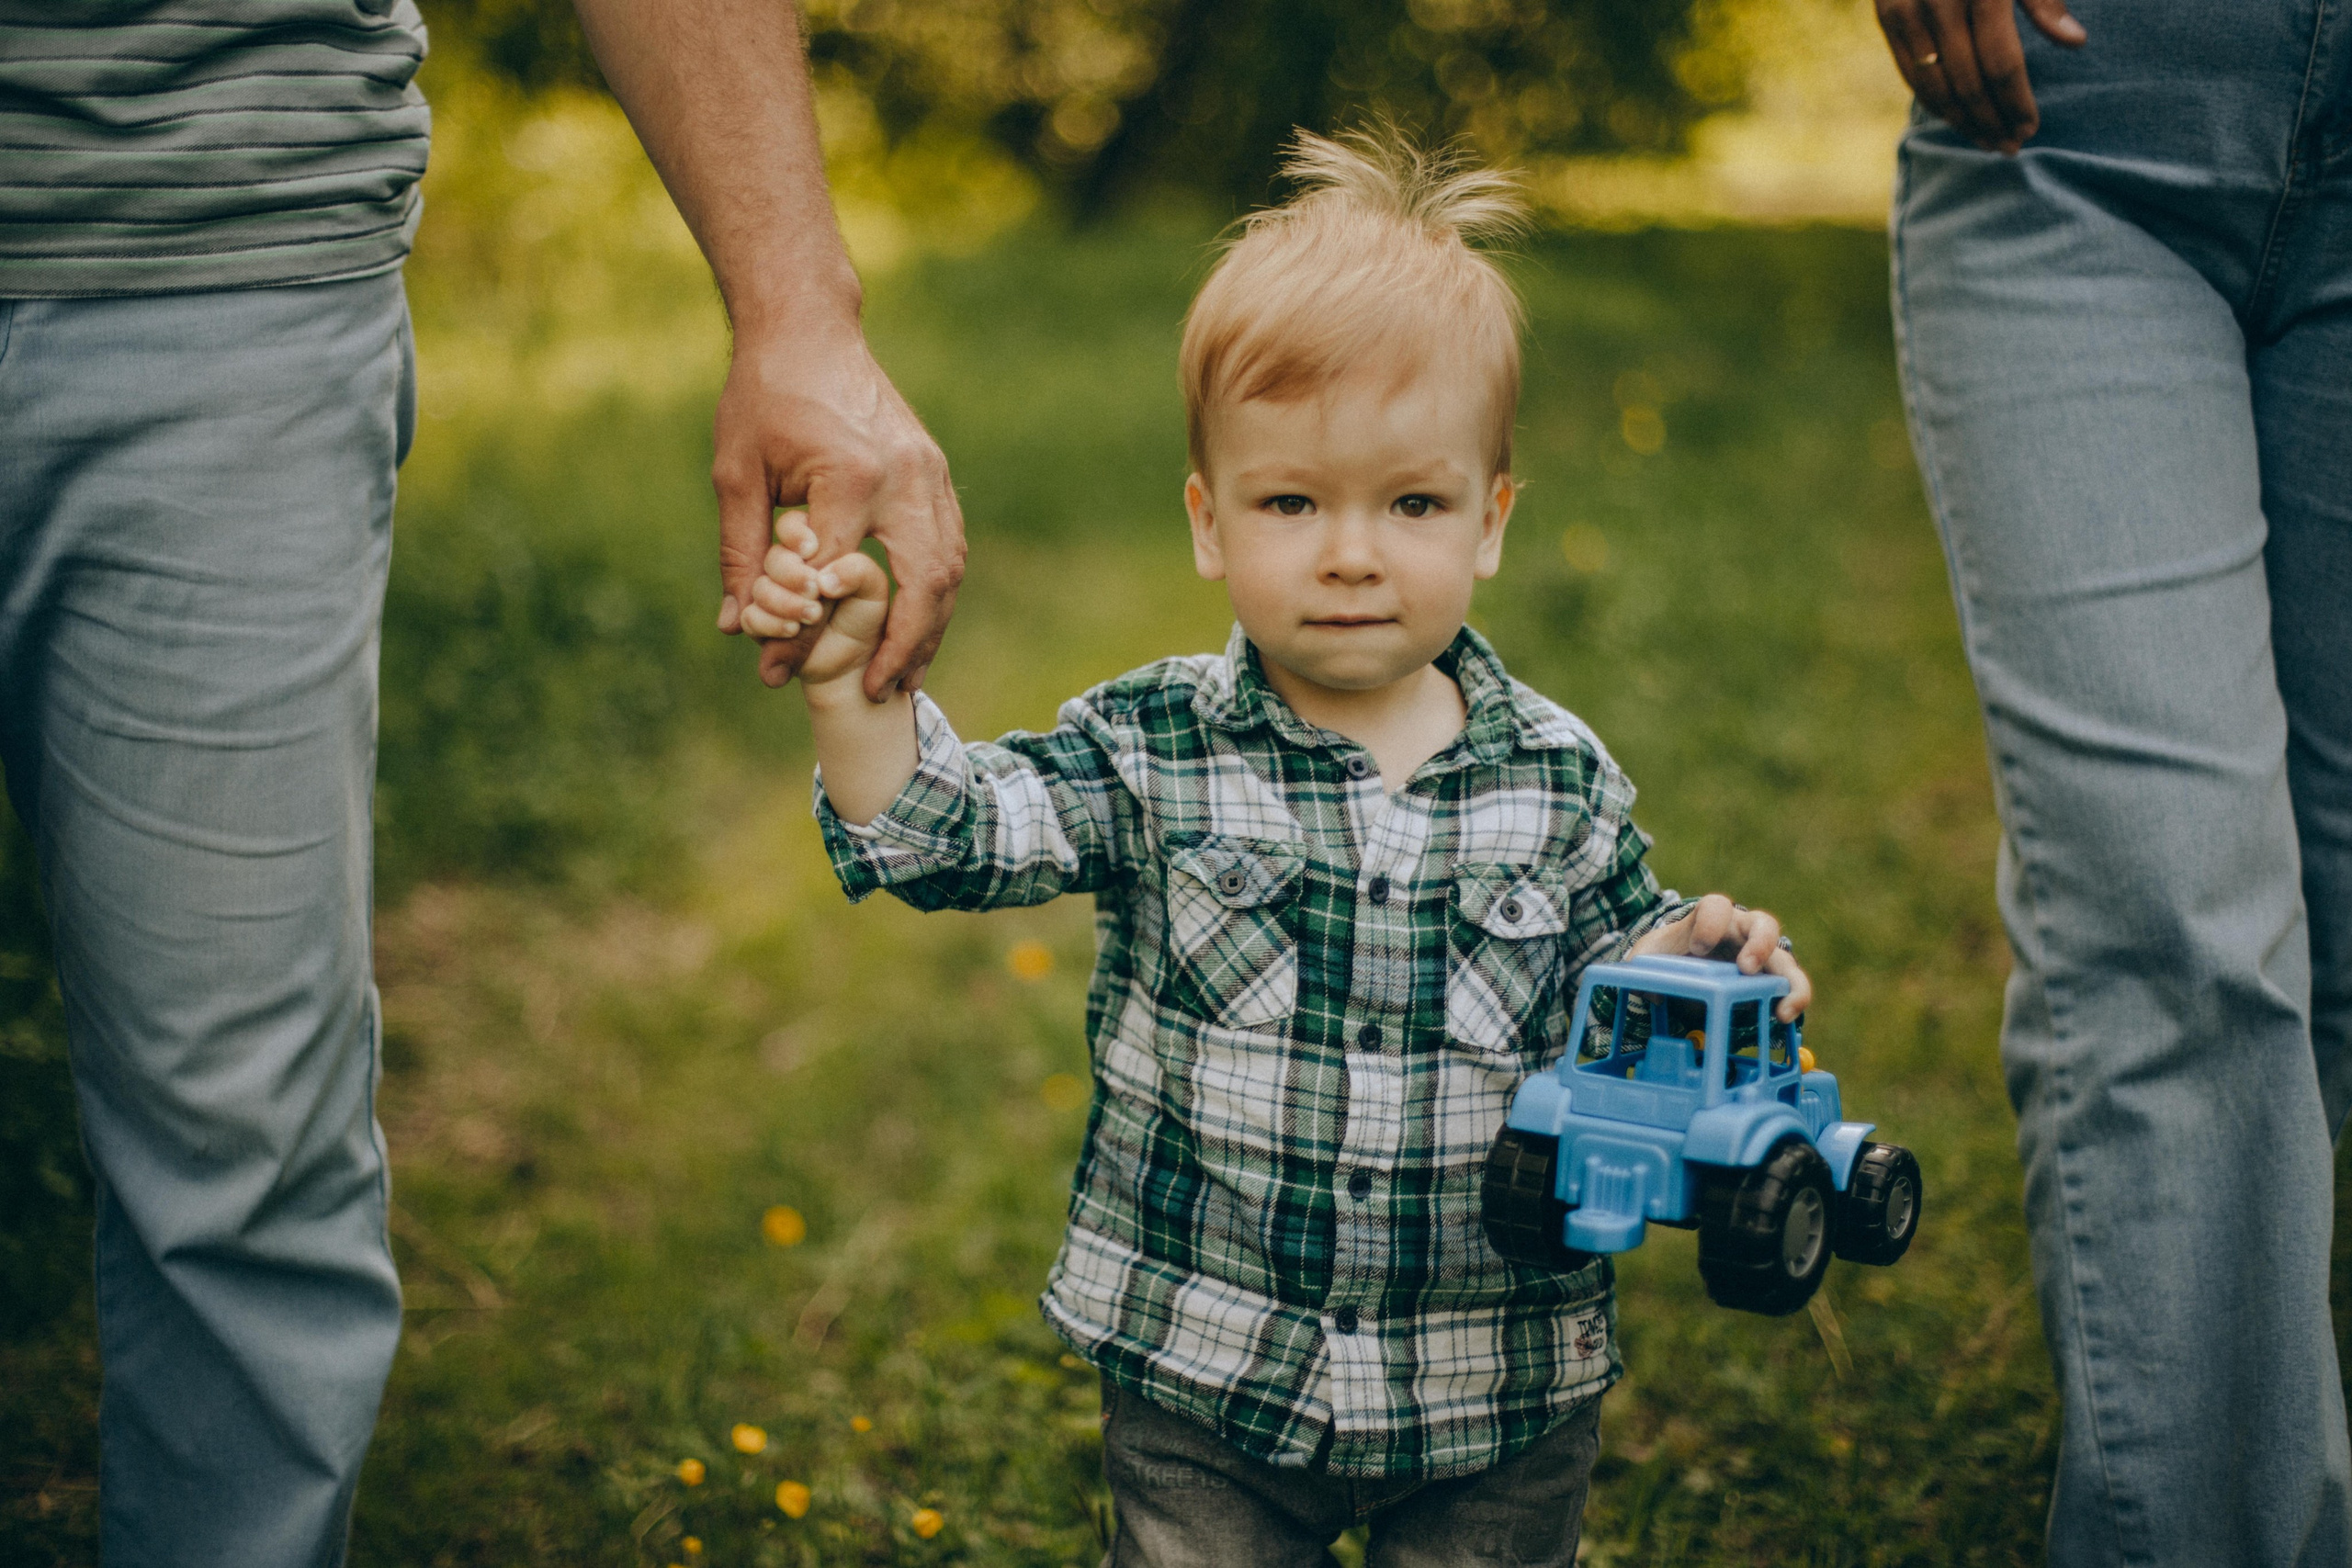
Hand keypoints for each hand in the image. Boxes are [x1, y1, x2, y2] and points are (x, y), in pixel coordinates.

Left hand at [712, 322, 964, 697]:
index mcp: (852, 477)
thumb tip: (735, 628)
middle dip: (904, 647)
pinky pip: (950, 544)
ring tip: (904, 674)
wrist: (809, 329)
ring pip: (949, 568)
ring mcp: (929, 472)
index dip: (809, 636)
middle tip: (879, 692)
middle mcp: (905, 478)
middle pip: (923, 586)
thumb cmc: (762, 397)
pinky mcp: (935, 470)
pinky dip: (938, 592)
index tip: (781, 674)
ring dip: (930, 627)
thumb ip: (741, 554)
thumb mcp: (737, 475)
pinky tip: (918, 624)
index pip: (835, 582)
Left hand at [1629, 893, 1812, 1021]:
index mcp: (1709, 918)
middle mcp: (1742, 931)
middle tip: (1747, 968)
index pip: (1716, 906)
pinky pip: (1792, 985)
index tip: (1699, 947)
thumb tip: (1645, 990)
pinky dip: (1794, 1000)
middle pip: (1763, 925)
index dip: (1710, 923)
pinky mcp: (1771, 977)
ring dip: (1789, 981)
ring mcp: (1761, 954)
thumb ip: (1642, 964)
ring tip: (1783, 1007)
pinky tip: (1785, 1018)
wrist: (1686, 963)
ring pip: (1786, 958)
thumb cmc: (1672, 952)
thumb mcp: (1651, 954)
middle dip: (1759, 944)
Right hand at [1873, 0, 2086, 154]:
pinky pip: (1908, 71)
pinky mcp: (1886, 12)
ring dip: (1960, 120)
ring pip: (1933, 85)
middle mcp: (1942, 1)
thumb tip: (2074, 42)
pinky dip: (1931, 98)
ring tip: (1984, 141)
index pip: (2000, 65)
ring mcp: (1908, 8)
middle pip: (1967, 83)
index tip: (2031, 130)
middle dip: (1990, 121)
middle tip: (2009, 148)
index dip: (2016, 104)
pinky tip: (1954, 116)